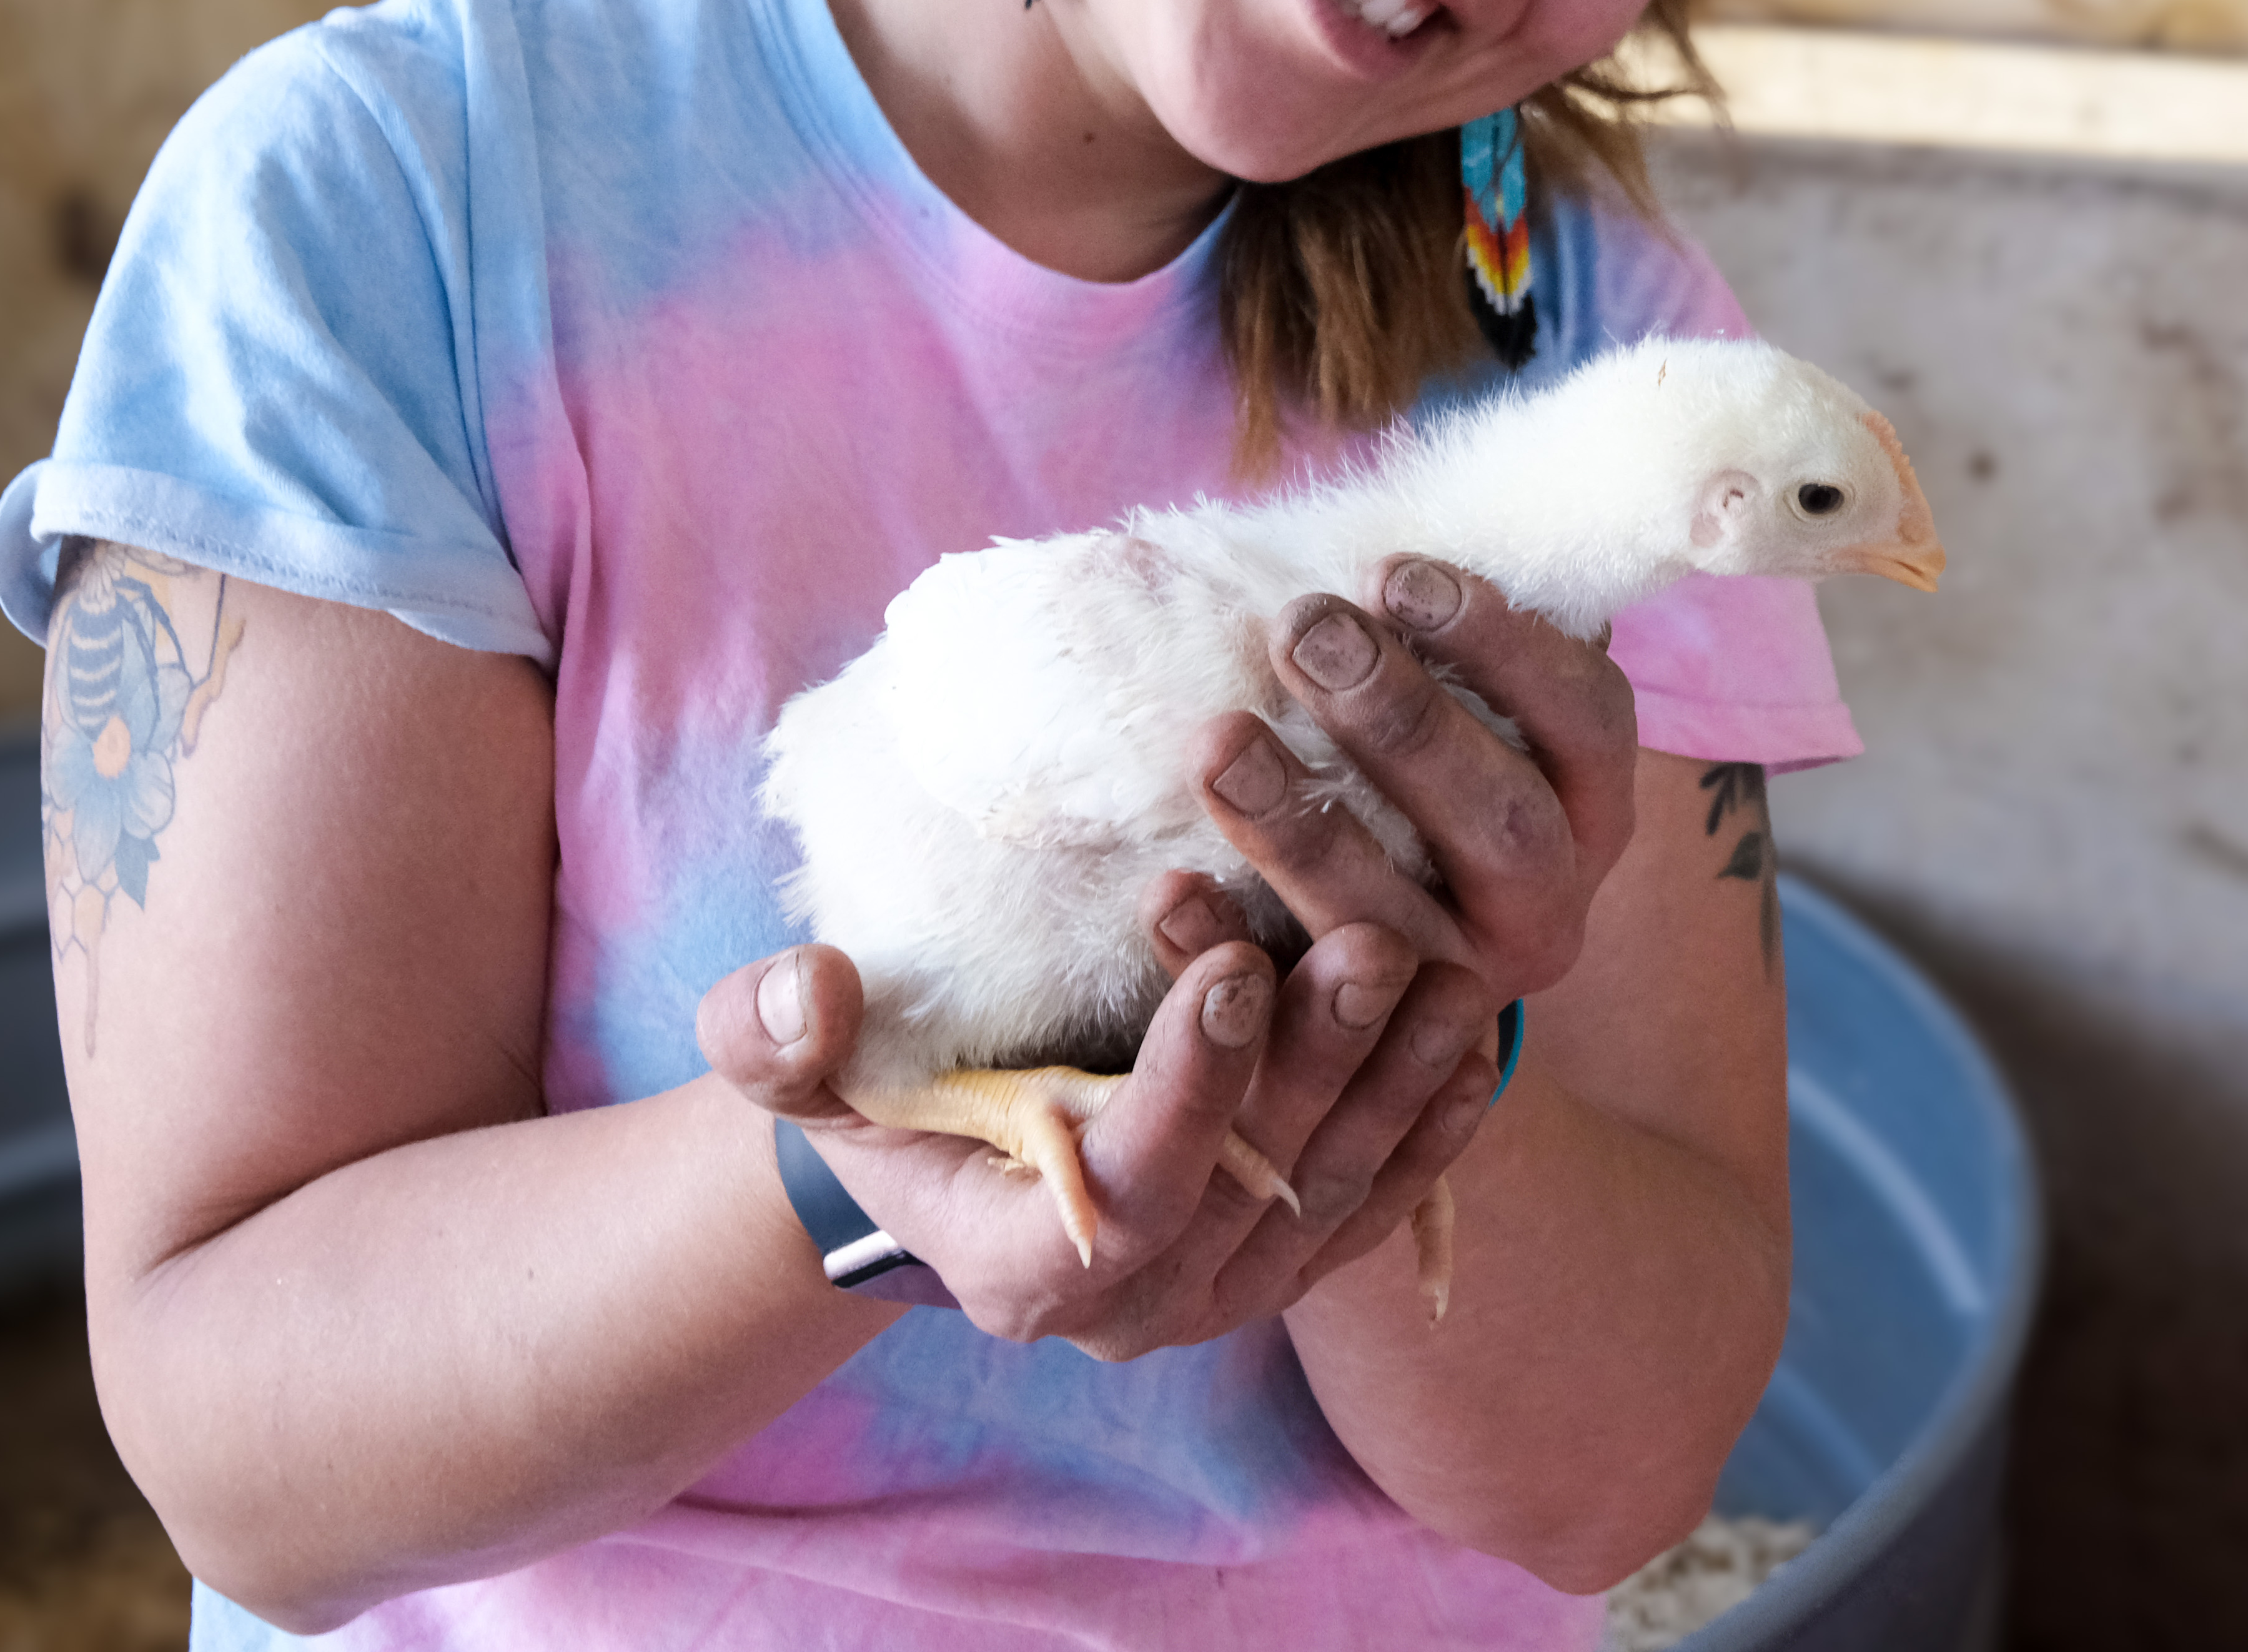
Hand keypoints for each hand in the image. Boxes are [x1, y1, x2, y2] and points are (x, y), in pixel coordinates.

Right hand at [693, 909, 1495, 1356]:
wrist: (942, 1164)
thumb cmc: (866, 1100)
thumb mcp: (788, 1070)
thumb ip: (772, 1035)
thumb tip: (807, 990)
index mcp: (1025, 1271)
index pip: (1129, 1190)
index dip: (1186, 1086)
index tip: (1227, 961)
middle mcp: (1142, 1308)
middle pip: (1254, 1186)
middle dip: (1315, 1061)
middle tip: (1366, 939)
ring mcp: (1230, 1296)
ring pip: (1333, 1191)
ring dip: (1395, 1081)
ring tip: (1439, 961)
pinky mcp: (1290, 1264)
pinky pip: (1382, 1203)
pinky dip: (1432, 1122)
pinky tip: (1475, 1033)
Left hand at [1193, 556, 1640, 1007]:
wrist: (1374, 977)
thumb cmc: (1411, 782)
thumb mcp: (1461, 716)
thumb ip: (1437, 645)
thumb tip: (1376, 538)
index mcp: (1589, 810)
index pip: (1585, 718)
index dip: (1501, 641)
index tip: (1392, 572)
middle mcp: (1547, 909)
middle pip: (1504, 823)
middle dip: (1404, 724)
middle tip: (1304, 631)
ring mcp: (1456, 989)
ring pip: (1396, 922)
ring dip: (1306, 832)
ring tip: (1219, 742)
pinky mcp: (1359, 1052)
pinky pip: (1289, 1013)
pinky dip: (1222, 945)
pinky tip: (1164, 888)